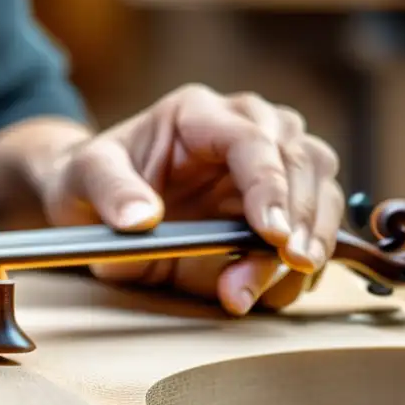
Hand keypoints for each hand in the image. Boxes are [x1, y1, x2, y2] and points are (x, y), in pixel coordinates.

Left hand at [38, 84, 343, 315]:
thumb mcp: (83, 177)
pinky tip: (273, 291)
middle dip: (302, 215)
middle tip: (290, 261)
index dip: (269, 184)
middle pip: (302, 160)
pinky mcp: (271, 209)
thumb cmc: (87, 179)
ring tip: (280, 282)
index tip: (270, 232)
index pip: (252, 138)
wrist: (89, 202)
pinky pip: (307, 232)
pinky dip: (300, 265)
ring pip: (320, 191)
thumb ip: (110, 192)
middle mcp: (242, 130)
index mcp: (197, 114)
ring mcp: (264, 168)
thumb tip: (141, 220)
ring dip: (312, 239)